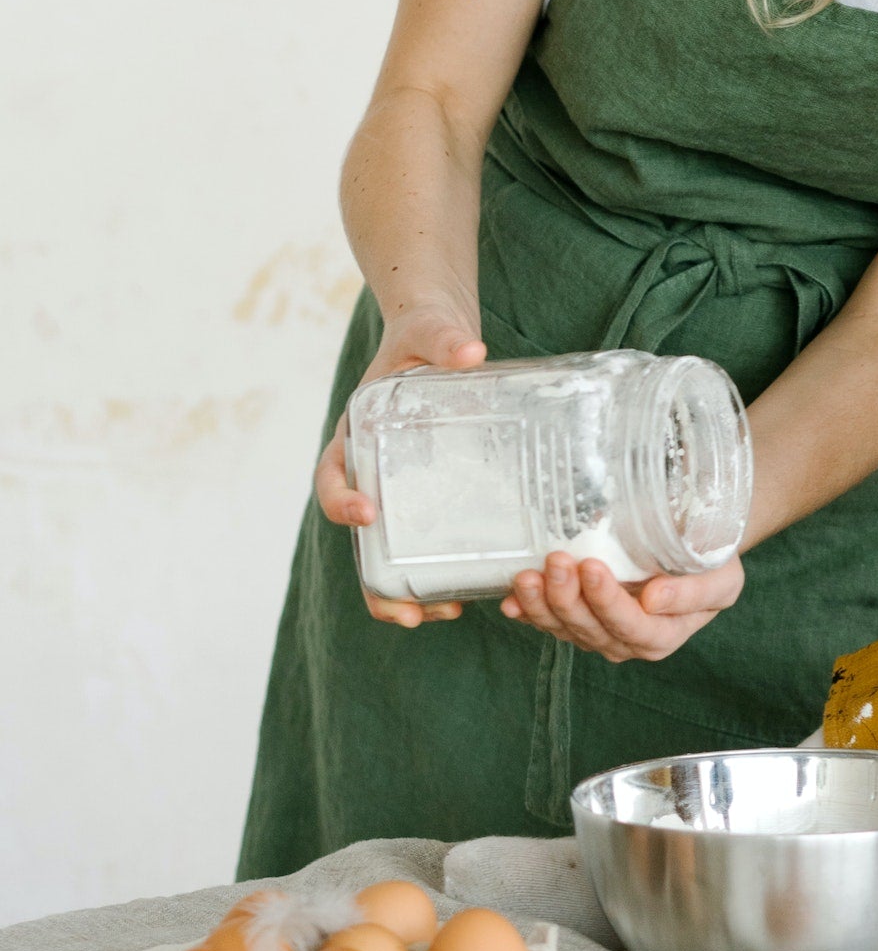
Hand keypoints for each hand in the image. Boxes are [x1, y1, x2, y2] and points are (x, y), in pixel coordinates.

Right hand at [315, 300, 487, 627]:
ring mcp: (400, 488)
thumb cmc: (424, 335)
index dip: (341, 499)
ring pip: (388, 552)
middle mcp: (371, 471)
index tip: (366, 513)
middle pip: (356, 538)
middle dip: (374, 581)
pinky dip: (438, 570)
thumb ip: (444, 338)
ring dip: (403, 592)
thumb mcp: (430, 332)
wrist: (438, 337)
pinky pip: (426, 540)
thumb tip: (471, 350)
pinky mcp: (433, 495)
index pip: (333, 475)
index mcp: (356, 435)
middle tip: (406, 610)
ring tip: (437, 618)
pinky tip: (469, 592)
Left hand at [501, 551, 746, 660]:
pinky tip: (511, 601)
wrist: (699, 551)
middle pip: (590, 627)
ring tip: (527, 576)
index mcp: (662, 636)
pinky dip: (528, 612)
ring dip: (541, 603)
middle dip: (568, 596)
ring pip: (564, 627)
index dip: (607, 600)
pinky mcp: (578, 621)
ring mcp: (599, 634)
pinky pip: (549, 622)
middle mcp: (626, 643)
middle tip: (557, 560)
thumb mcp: (721, 577)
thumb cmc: (713, 563)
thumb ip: (693, 592)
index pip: (630, 624)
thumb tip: (654, 599)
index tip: (593, 568)